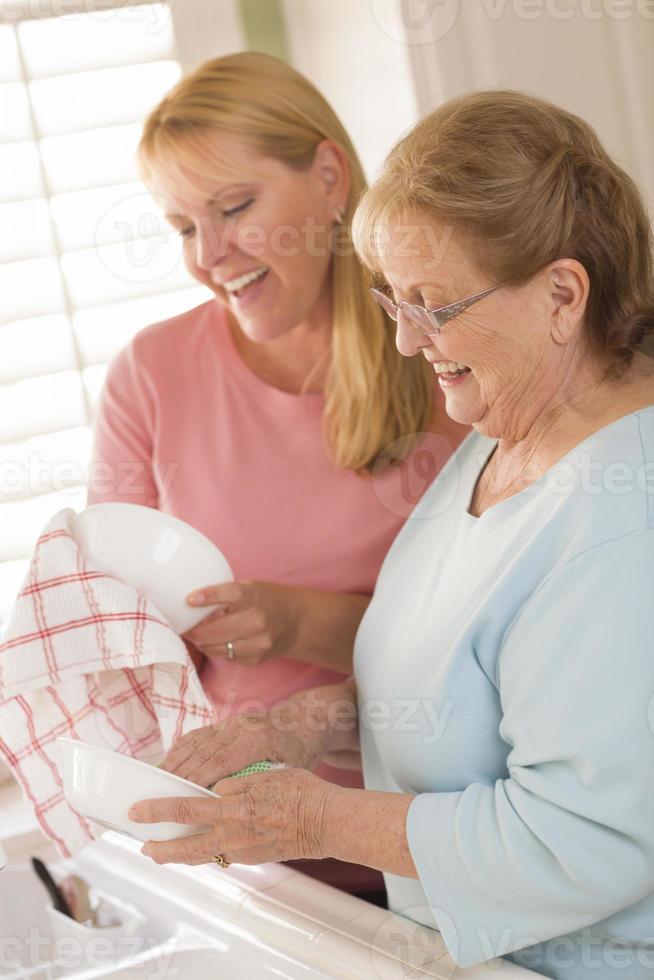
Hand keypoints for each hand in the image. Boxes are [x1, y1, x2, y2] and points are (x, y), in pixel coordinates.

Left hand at [129, 768, 336, 866]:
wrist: (326, 822)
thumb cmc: (301, 792)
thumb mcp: (266, 775)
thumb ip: (236, 783)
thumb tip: (215, 789)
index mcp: (233, 810)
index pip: (186, 810)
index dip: (158, 811)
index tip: (139, 811)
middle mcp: (233, 834)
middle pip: (186, 846)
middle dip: (160, 848)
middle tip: (143, 847)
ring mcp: (243, 850)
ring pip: (202, 856)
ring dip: (179, 855)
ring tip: (163, 853)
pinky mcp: (253, 857)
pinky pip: (221, 855)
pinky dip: (204, 852)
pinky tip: (201, 845)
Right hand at [159, 698, 331, 789]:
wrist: (306, 720)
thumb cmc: (301, 751)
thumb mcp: (290, 771)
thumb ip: (264, 787)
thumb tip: (238, 813)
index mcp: (258, 739)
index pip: (222, 759)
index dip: (200, 777)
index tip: (181, 795)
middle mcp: (241, 727)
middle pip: (203, 750)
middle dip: (179, 772)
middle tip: (157, 793)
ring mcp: (231, 722)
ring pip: (196, 742)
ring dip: (174, 761)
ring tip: (154, 782)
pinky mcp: (225, 722)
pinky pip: (197, 736)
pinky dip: (181, 750)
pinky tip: (168, 765)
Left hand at [183, 581, 301, 664]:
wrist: (297, 622)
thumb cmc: (267, 600)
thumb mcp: (251, 588)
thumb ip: (226, 595)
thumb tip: (189, 603)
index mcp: (254, 596)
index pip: (229, 594)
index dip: (208, 597)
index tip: (189, 600)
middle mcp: (256, 620)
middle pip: (214, 630)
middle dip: (192, 630)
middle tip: (183, 626)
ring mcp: (257, 642)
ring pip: (215, 647)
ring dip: (201, 642)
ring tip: (194, 635)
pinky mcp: (255, 658)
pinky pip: (225, 656)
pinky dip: (215, 649)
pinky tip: (214, 642)